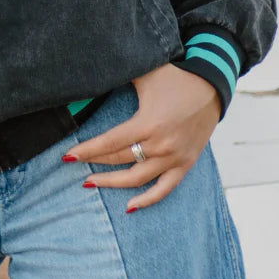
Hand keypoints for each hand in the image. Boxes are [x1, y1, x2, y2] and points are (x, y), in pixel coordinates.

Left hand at [62, 63, 220, 211]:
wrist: (211, 86)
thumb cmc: (175, 77)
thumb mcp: (145, 72)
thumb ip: (119, 73)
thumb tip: (92, 73)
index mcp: (148, 123)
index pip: (109, 143)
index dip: (87, 150)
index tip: (67, 155)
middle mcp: (160, 145)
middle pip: (119, 160)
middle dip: (94, 162)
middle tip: (74, 163)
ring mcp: (174, 158)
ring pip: (137, 179)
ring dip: (112, 183)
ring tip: (90, 182)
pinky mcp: (185, 164)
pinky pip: (164, 189)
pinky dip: (147, 200)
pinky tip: (129, 206)